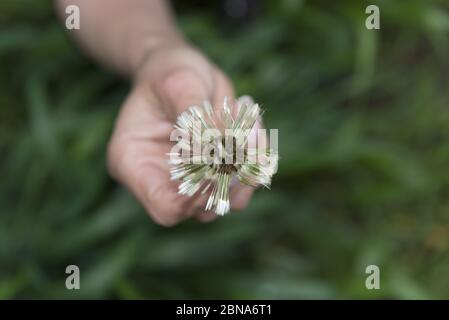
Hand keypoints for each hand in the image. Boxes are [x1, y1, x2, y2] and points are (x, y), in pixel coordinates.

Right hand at [107, 45, 254, 225]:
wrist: (181, 69)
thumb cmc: (169, 73)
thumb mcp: (178, 84)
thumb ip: (195, 119)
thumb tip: (219, 151)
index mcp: (135, 164)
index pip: (166, 206)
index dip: (198, 196)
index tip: (224, 162)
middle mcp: (162, 180)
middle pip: (201, 208)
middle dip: (232, 178)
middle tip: (249, 133)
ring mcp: (192, 180)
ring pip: (229, 198)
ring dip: (250, 167)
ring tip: (252, 124)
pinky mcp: (216, 172)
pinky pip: (244, 181)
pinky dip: (257, 157)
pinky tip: (254, 124)